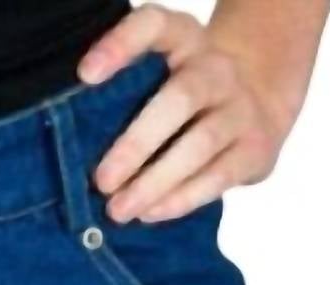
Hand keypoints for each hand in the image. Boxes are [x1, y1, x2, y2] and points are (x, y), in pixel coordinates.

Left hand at [77, 5, 287, 223]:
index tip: (84, 75)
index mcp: (184, 40)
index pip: (154, 24)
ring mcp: (240, 107)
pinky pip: (218, 176)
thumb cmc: (183, 100)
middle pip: (181, 97)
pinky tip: (150, 213)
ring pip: (201, 143)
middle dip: (137, 143)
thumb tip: (70, 151)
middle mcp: (216, 68)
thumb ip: (125, 97)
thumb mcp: (159, 80)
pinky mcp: (255, 148)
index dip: (120, 44)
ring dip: (156, 181)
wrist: (259, 107)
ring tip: (119, 210)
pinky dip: (181, 199)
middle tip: (101, 181)